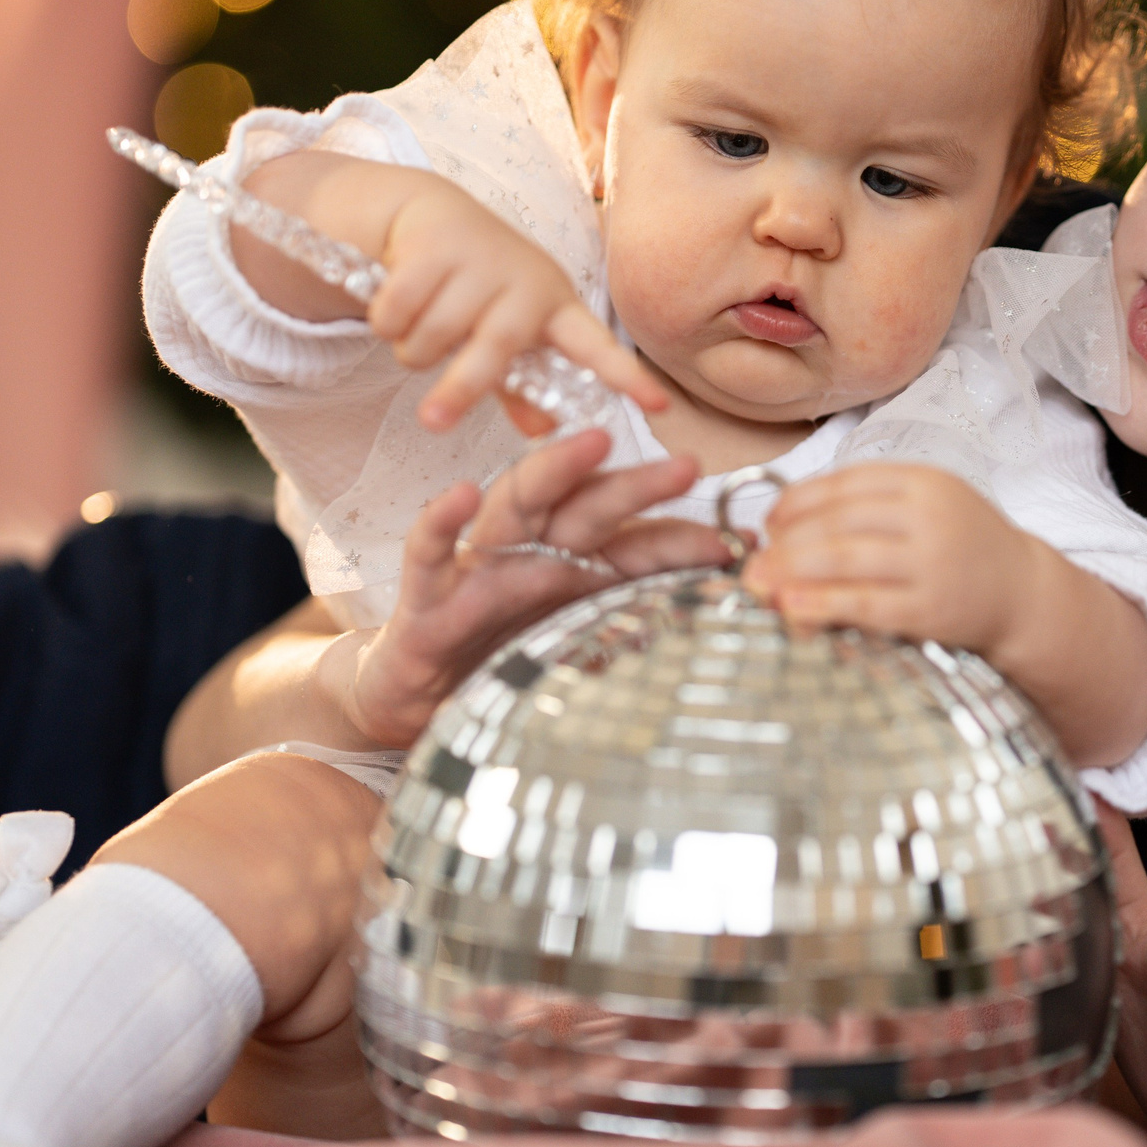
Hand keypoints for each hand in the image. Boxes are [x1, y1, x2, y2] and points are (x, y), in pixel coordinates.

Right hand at [329, 430, 728, 746]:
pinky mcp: (427, 598)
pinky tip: (461, 494)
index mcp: (571, 571)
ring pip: (516, 507)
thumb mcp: (572, 649)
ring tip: (593, 442)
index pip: (632, 544)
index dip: (679, 540)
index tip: (733, 541)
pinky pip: (430, 551)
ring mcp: (477, 570)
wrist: (413, 703)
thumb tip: (709, 620)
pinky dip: (442, 522)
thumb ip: (629, 629)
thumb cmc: (496, 662)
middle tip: (687, 466)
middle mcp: (530, 556)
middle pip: (586, 508)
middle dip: (635, 485)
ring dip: (554, 471)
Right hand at [363, 181, 665, 431]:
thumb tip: (544, 429)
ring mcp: (480, 261)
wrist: (429, 212)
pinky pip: (398, 315)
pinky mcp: (432, 246)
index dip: (626, 376)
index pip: (596, 346)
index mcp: (555, 307)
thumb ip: (521, 385)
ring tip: (418, 329)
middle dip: (460, 389)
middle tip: (432, 421)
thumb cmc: (479, 287)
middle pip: (495, 349)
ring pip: (434, 339)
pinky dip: (388, 322)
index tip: (660, 406)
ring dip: (413, 349)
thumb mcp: (506, 332)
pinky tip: (396, 302)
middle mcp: (525, 282)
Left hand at [741, 463, 1146, 767]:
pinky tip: (793, 608)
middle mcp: (928, 514)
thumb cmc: (963, 550)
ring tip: (759, 584)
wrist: (1025, 595)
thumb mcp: (927, 507)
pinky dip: (823, 604)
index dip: (797, 501)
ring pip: (846, 559)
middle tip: (751, 562)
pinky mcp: (933, 608)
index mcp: (923, 480)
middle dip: (786, 542)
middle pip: (838, 521)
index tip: (770, 521)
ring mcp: (932, 561)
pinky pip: (866, 604)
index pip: (844, 484)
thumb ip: (869, 507)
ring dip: (792, 571)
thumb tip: (784, 521)